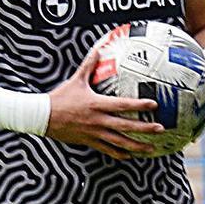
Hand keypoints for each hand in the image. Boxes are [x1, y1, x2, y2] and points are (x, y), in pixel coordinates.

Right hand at [46, 48, 164, 159]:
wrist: (43, 117)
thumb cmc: (61, 97)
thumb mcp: (77, 80)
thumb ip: (90, 64)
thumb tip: (99, 47)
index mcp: (97, 104)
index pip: (123, 104)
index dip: (140, 104)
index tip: (154, 104)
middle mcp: (98, 120)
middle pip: (126, 126)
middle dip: (145, 128)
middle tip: (161, 129)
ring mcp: (94, 133)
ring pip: (120, 142)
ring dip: (137, 146)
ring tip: (151, 149)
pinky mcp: (89, 142)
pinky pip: (108, 150)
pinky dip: (120, 154)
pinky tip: (130, 156)